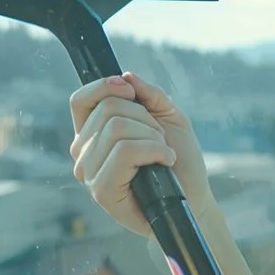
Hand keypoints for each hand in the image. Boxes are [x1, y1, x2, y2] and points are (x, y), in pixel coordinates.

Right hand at [68, 71, 210, 236]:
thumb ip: (149, 95)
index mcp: (91, 135)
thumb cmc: (180, 161)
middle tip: (159, 141)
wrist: (193, 198)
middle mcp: (83, 153)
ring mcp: (89, 173)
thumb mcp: (169, 118)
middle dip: (146, 118)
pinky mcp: (101, 190)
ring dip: (153, 137)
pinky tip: (165, 163)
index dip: (104, 87)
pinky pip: (125, 151)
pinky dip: (155, 151)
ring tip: (162, 154)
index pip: (80, 100)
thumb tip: (127, 76)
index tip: (130, 90)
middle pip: (108, 109)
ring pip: (117, 128)